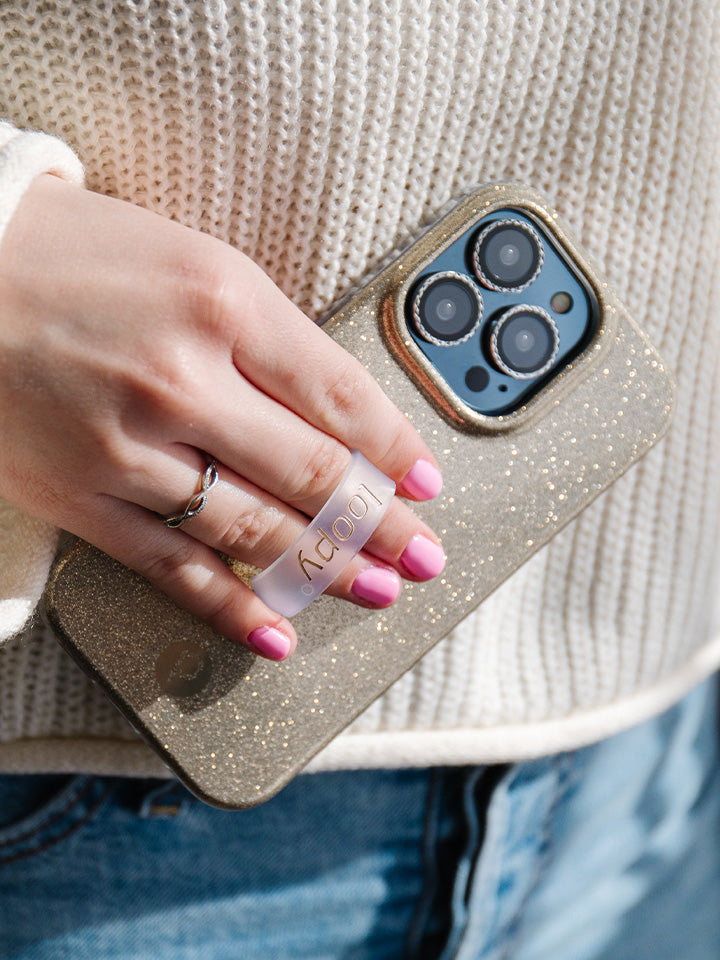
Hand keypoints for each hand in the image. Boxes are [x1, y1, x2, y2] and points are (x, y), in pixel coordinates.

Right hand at [0, 175, 444, 659]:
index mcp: (223, 304)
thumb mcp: (192, 262)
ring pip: (254, 530)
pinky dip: (230, 607)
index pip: (342, 397)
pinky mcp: (83, 498)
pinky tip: (277, 633)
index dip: (397, 451)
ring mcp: (129, 448)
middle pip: (313, 473)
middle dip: (383, 524)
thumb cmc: (79, 255)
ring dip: (330, 569)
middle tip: (425, 556)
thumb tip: (336, 414)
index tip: (428, 484)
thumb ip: (267, 337)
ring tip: (380, 589)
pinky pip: (172, 568)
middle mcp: (182, 381)